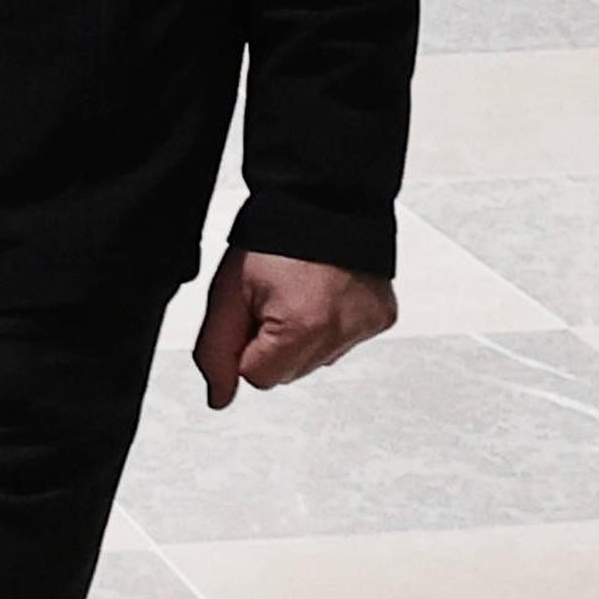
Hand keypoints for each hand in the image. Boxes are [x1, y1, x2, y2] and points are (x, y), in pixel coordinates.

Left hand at [192, 252, 396, 407]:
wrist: (323, 200)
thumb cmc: (272, 241)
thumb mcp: (227, 293)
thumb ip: (216, 351)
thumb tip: (219, 398)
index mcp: (302, 328)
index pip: (258, 378)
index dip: (245, 346)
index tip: (251, 312)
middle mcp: (342, 333)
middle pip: (288, 374)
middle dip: (272, 345)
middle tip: (274, 299)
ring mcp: (367, 326)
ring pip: (316, 361)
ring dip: (301, 338)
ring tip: (299, 294)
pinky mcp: (383, 318)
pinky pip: (344, 342)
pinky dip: (330, 326)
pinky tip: (323, 295)